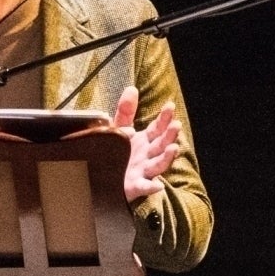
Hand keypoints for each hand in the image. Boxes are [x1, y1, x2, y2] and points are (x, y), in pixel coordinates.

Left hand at [113, 85, 179, 205]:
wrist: (98, 177)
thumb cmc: (113, 153)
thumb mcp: (118, 129)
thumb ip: (125, 111)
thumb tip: (132, 88)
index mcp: (144, 141)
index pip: (158, 128)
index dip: (164, 118)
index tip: (170, 106)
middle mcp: (147, 156)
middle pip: (161, 144)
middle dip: (169, 135)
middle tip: (175, 125)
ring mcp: (142, 172)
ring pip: (158, 164)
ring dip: (166, 157)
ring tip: (173, 148)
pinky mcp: (133, 186)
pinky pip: (143, 187)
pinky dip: (150, 187)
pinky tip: (157, 185)